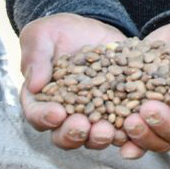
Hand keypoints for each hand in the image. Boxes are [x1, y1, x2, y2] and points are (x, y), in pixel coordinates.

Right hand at [18, 13, 127, 150]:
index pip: (37, 115)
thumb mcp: (42, 35)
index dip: (44, 118)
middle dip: (73, 134)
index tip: (56, 113)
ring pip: (93, 138)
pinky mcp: (117, 114)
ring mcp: (92, 118)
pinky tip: (134, 127)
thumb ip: (36, 57)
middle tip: (82, 126)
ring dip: (100, 138)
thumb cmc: (59, 32)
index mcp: (42, 100)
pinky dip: (128, 134)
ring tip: (108, 130)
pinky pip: (122, 131)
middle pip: (65, 135)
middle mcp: (65, 116)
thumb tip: (34, 84)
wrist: (93, 30)